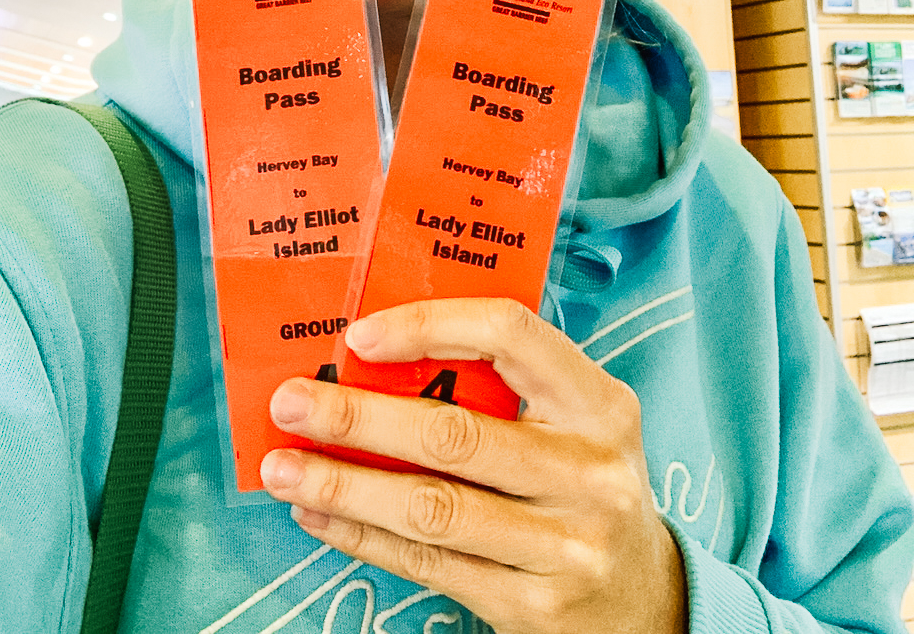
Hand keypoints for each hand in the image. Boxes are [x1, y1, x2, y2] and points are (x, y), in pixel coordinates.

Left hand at [260, 297, 686, 633]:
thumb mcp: (572, 419)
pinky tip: (319, 512)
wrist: (647, 598)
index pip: (510, 335)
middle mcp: (589, 471)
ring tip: (282, 466)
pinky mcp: (535, 608)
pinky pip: (430, 565)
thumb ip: (502, 385)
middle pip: (455, 434)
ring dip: (344, 483)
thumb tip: (376, 354)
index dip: (429, 326)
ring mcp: (566, 546)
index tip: (358, 334)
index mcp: (598, 403)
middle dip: (359, 417)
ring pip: (431, 508)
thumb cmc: (583, 482)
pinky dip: (364, 535)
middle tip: (290, 402)